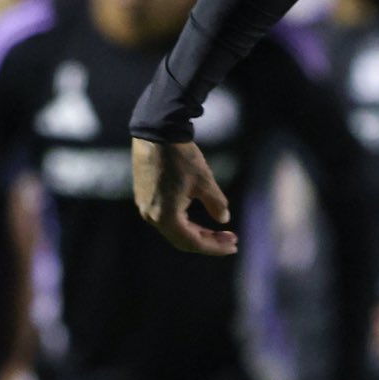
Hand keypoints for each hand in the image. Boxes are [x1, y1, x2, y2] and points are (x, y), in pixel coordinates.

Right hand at [132, 138, 238, 255]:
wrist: (156, 132)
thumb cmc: (181, 156)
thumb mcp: (204, 181)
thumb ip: (216, 203)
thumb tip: (224, 219)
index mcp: (165, 216)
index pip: (193, 242)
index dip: (214, 247)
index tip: (233, 246)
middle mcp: (152, 216)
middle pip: (183, 240)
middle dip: (208, 241)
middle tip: (231, 239)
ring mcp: (146, 207)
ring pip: (175, 229)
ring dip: (197, 232)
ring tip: (219, 231)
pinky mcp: (144, 197)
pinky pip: (167, 218)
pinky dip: (185, 222)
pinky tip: (199, 218)